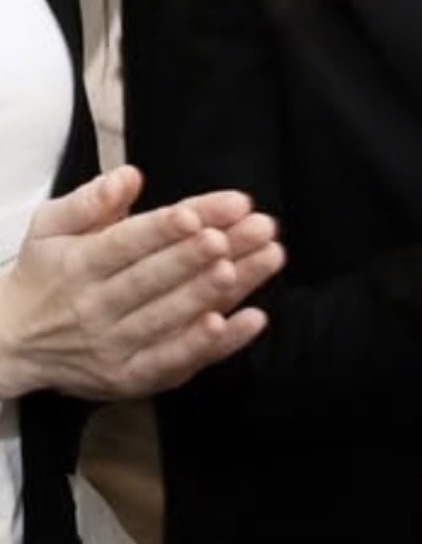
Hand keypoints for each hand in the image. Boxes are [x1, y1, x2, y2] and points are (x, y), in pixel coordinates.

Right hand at [0, 165, 284, 400]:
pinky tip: (250, 319)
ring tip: (263, 259)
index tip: (197, 215)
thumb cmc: (45, 272)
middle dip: (206, 253)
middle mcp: (97, 308)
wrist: (11, 344)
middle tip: (253, 228)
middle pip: (157, 279)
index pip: (126, 244)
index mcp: (80, 265)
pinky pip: (177, 362)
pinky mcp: (131, 378)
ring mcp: (115, 348)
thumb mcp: (51, 225)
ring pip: (174, 318)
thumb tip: (129, 176)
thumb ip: (89, 199)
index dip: (162, 230)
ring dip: (222, 290)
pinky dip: (214, 345)